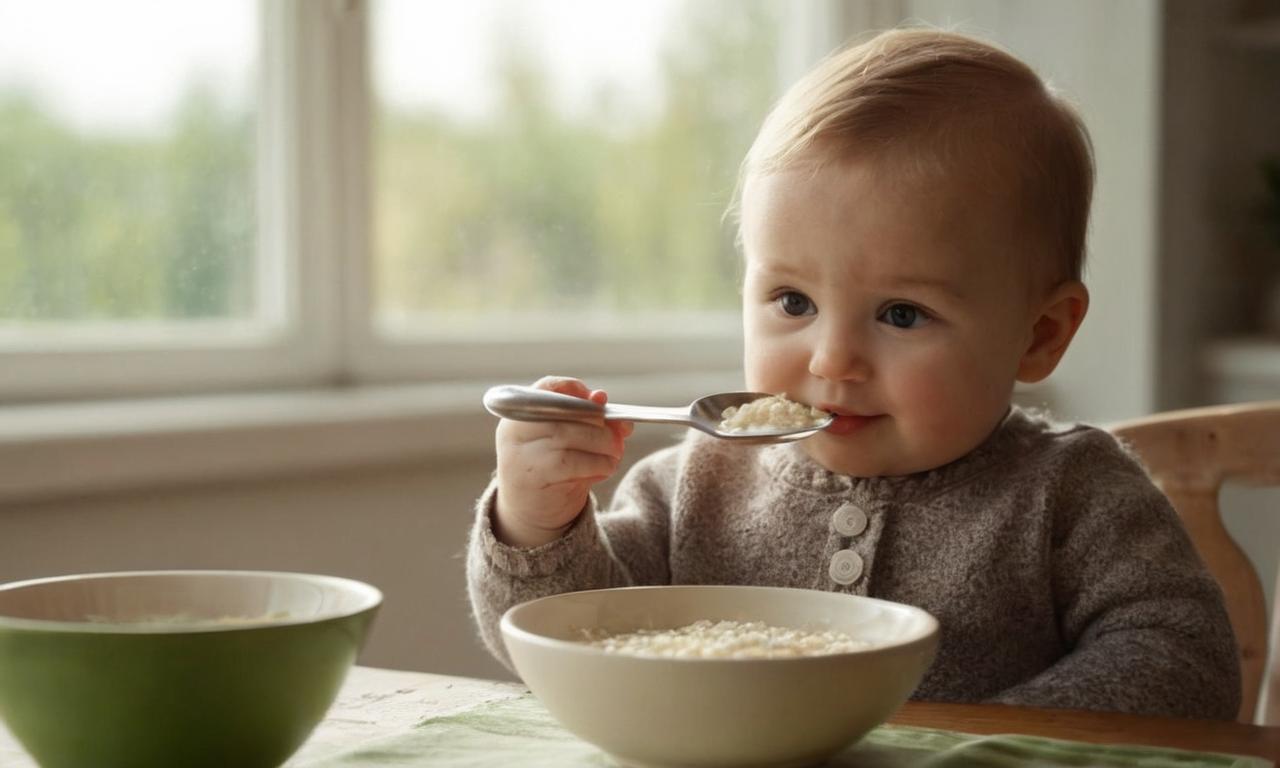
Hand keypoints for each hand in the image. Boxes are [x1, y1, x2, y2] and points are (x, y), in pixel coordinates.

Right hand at [493, 376, 632, 547]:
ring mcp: (521, 453)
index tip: (598, 400)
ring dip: (604, 444)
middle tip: (621, 434)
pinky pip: (573, 462)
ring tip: (615, 455)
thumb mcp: (569, 441)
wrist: (530, 513)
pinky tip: (606, 468)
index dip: (575, 388)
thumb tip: (602, 397)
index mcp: (522, 413)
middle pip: (566, 412)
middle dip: (600, 422)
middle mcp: (516, 430)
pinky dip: (598, 463)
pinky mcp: (534, 476)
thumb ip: (586, 418)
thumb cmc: (553, 470)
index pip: (546, 387)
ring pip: (571, 435)